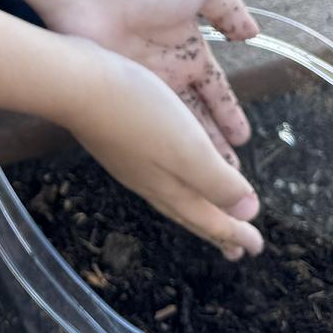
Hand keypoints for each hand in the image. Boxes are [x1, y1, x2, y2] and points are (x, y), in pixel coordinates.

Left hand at [41, 0, 259, 165]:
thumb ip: (228, 8)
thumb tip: (253, 33)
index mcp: (189, 49)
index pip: (215, 91)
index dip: (229, 114)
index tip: (243, 138)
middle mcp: (167, 74)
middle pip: (196, 119)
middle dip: (212, 146)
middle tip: (229, 177)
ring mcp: (142, 88)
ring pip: (173, 131)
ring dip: (189, 156)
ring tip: (205, 184)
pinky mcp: (119, 97)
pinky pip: (147, 129)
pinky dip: (161, 149)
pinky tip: (172, 170)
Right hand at [68, 43, 263, 259]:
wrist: (76, 85)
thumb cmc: (136, 113)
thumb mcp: (188, 149)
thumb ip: (217, 182)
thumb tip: (246, 213)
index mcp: (172, 187)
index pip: (209, 218)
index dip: (236, 232)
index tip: (256, 247)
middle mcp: (151, 181)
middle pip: (190, 212)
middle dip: (215, 229)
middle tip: (235, 247)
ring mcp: (132, 162)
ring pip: (173, 195)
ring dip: (197, 207)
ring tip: (209, 214)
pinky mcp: (121, 140)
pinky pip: (157, 174)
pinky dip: (176, 181)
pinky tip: (170, 170)